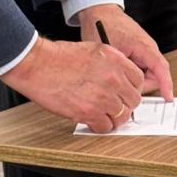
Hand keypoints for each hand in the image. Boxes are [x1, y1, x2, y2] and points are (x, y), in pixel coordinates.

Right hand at [0, 34, 143, 134]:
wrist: (38, 65)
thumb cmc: (59, 57)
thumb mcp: (93, 49)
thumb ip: (111, 63)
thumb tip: (119, 77)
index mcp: (115, 60)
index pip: (139, 80)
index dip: (131, 89)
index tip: (125, 93)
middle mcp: (113, 78)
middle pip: (133, 100)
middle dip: (125, 105)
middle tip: (115, 106)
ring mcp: (102, 96)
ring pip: (122, 116)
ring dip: (114, 118)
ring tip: (104, 115)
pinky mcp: (89, 112)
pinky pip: (105, 127)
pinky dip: (100, 127)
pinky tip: (93, 121)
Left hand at [78, 4, 172, 100]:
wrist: (98, 11)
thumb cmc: (102, 26)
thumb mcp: (109, 51)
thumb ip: (120, 70)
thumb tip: (127, 89)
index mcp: (143, 45)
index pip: (160, 67)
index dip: (166, 84)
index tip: (169, 98)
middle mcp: (148, 47)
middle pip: (154, 75)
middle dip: (142, 86)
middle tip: (123, 87)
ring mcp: (144, 50)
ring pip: (147, 74)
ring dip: (135, 80)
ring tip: (117, 74)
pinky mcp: (139, 52)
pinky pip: (141, 69)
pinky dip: (133, 74)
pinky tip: (118, 71)